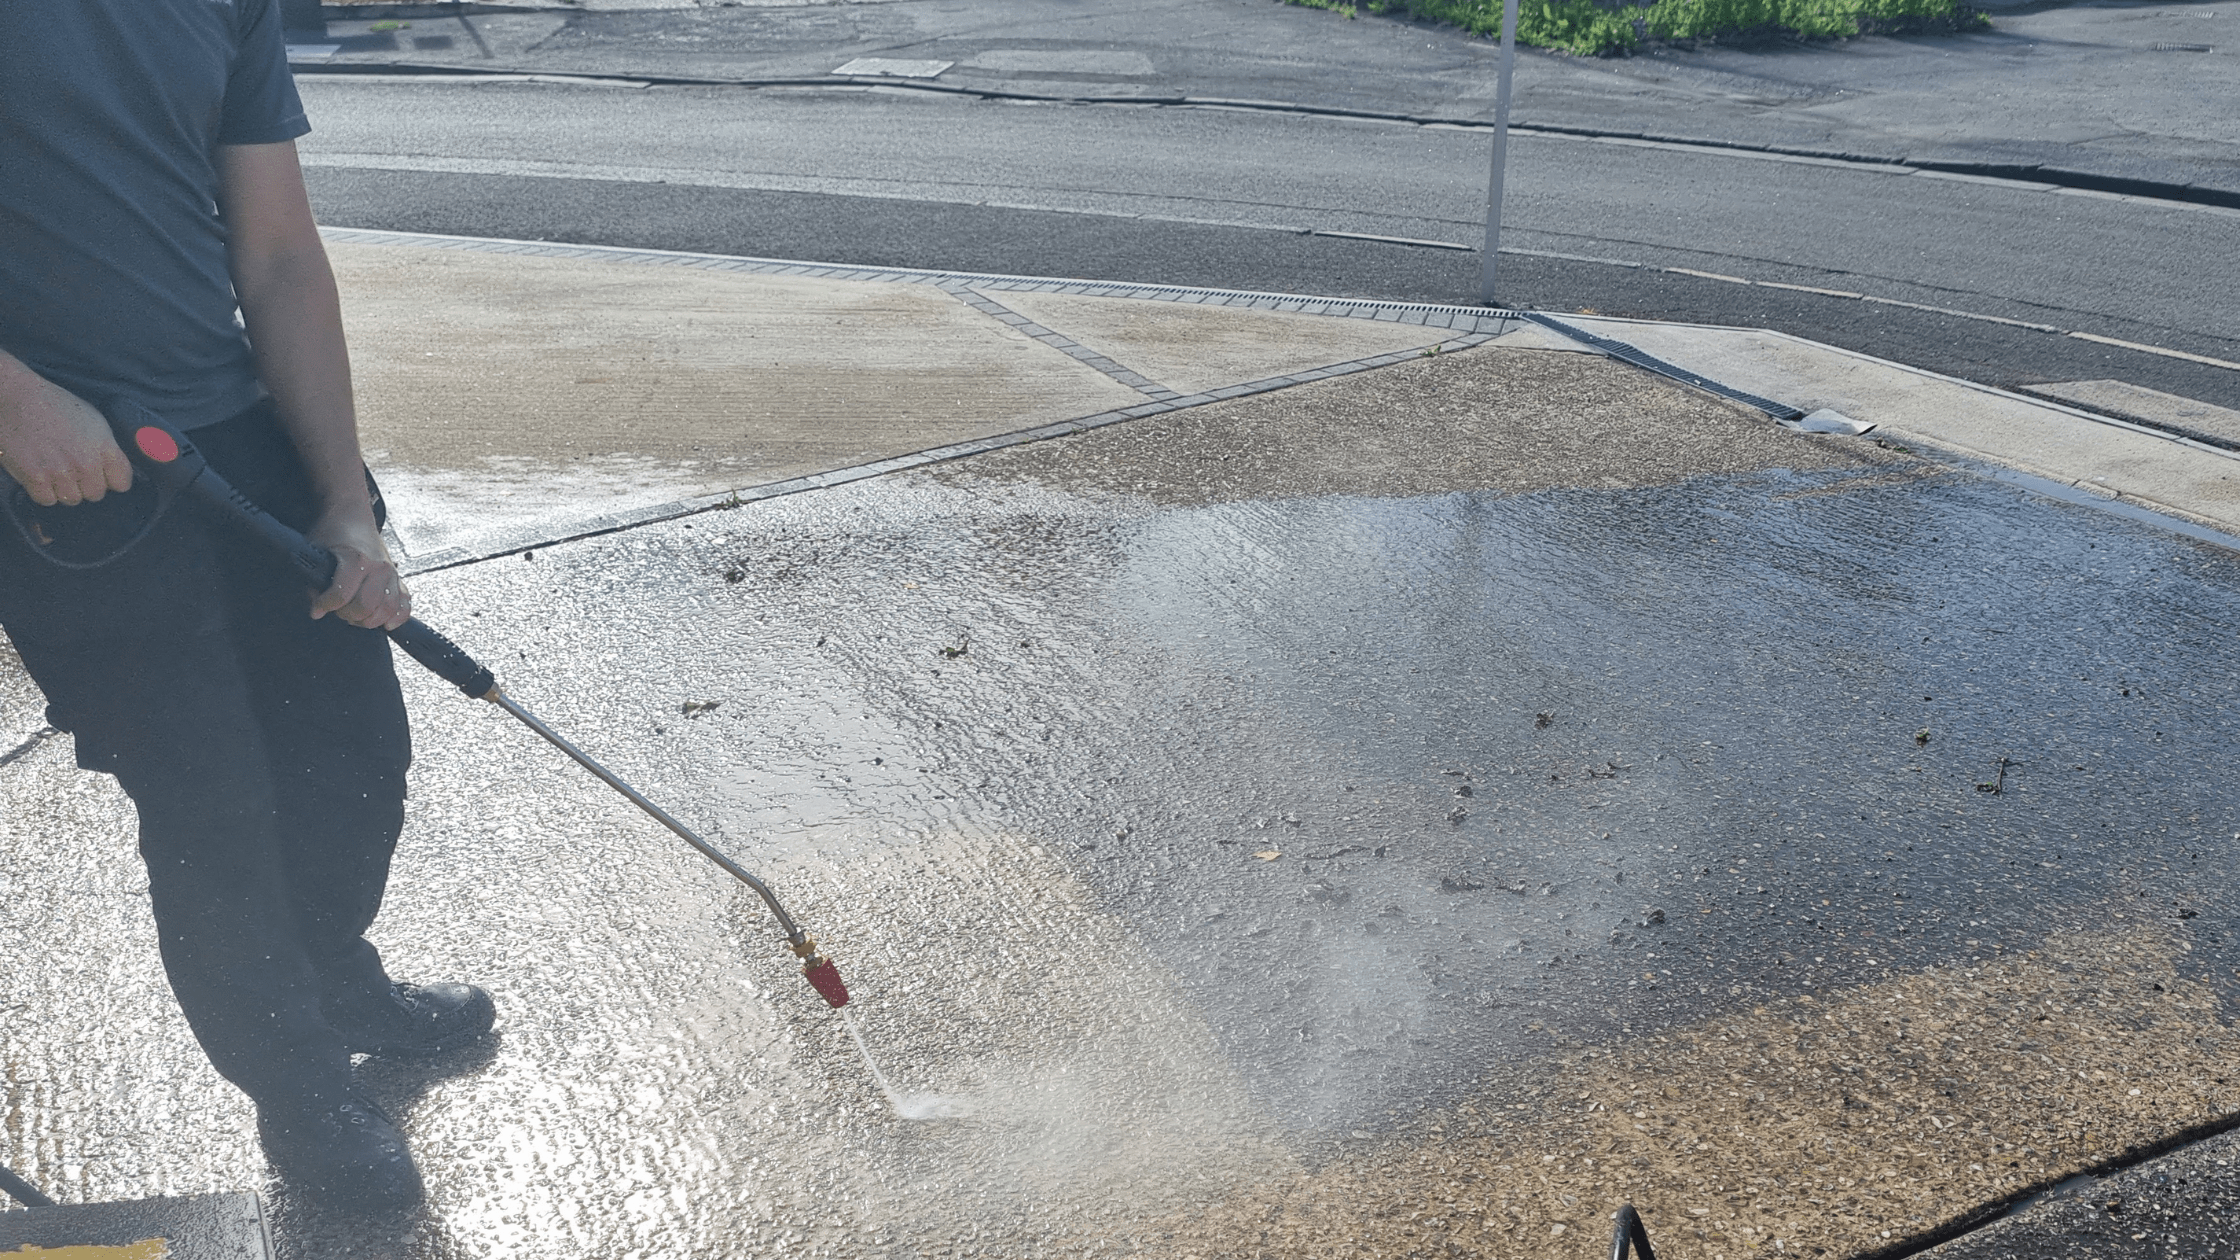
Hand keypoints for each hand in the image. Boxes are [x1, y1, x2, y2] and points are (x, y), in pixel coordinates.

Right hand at [0, 373, 133, 506]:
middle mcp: (86, 462)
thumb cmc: (55, 407)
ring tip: (53, 467)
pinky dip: (42, 491)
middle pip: (95, 494)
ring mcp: (61, 471)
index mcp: (105, 447)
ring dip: (63, 488)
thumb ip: (108, 449)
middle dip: (85, 484)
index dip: (110, 479)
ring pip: (72, 499)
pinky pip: (47, 500)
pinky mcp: (35, 477)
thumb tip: (116, 472)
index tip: (100, 473)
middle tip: (70, 466)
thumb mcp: (94, 422)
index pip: (122, 483)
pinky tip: (39, 472)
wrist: (16, 398)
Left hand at [307, 511, 410, 630]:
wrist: (352, 518)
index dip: (325, 605)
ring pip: (387, 610)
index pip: (341, 595)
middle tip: (338, 609)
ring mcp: (392, 573)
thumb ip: (314, 583)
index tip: (316, 609)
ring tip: (356, 614)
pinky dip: (397, 617)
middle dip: (347, 614)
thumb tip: (319, 608)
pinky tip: (386, 623)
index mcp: (357, 559)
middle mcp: (378, 567)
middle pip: (365, 606)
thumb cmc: (332, 534)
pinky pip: (405, 605)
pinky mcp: (399, 579)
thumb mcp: (315, 553)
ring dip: (369, 619)